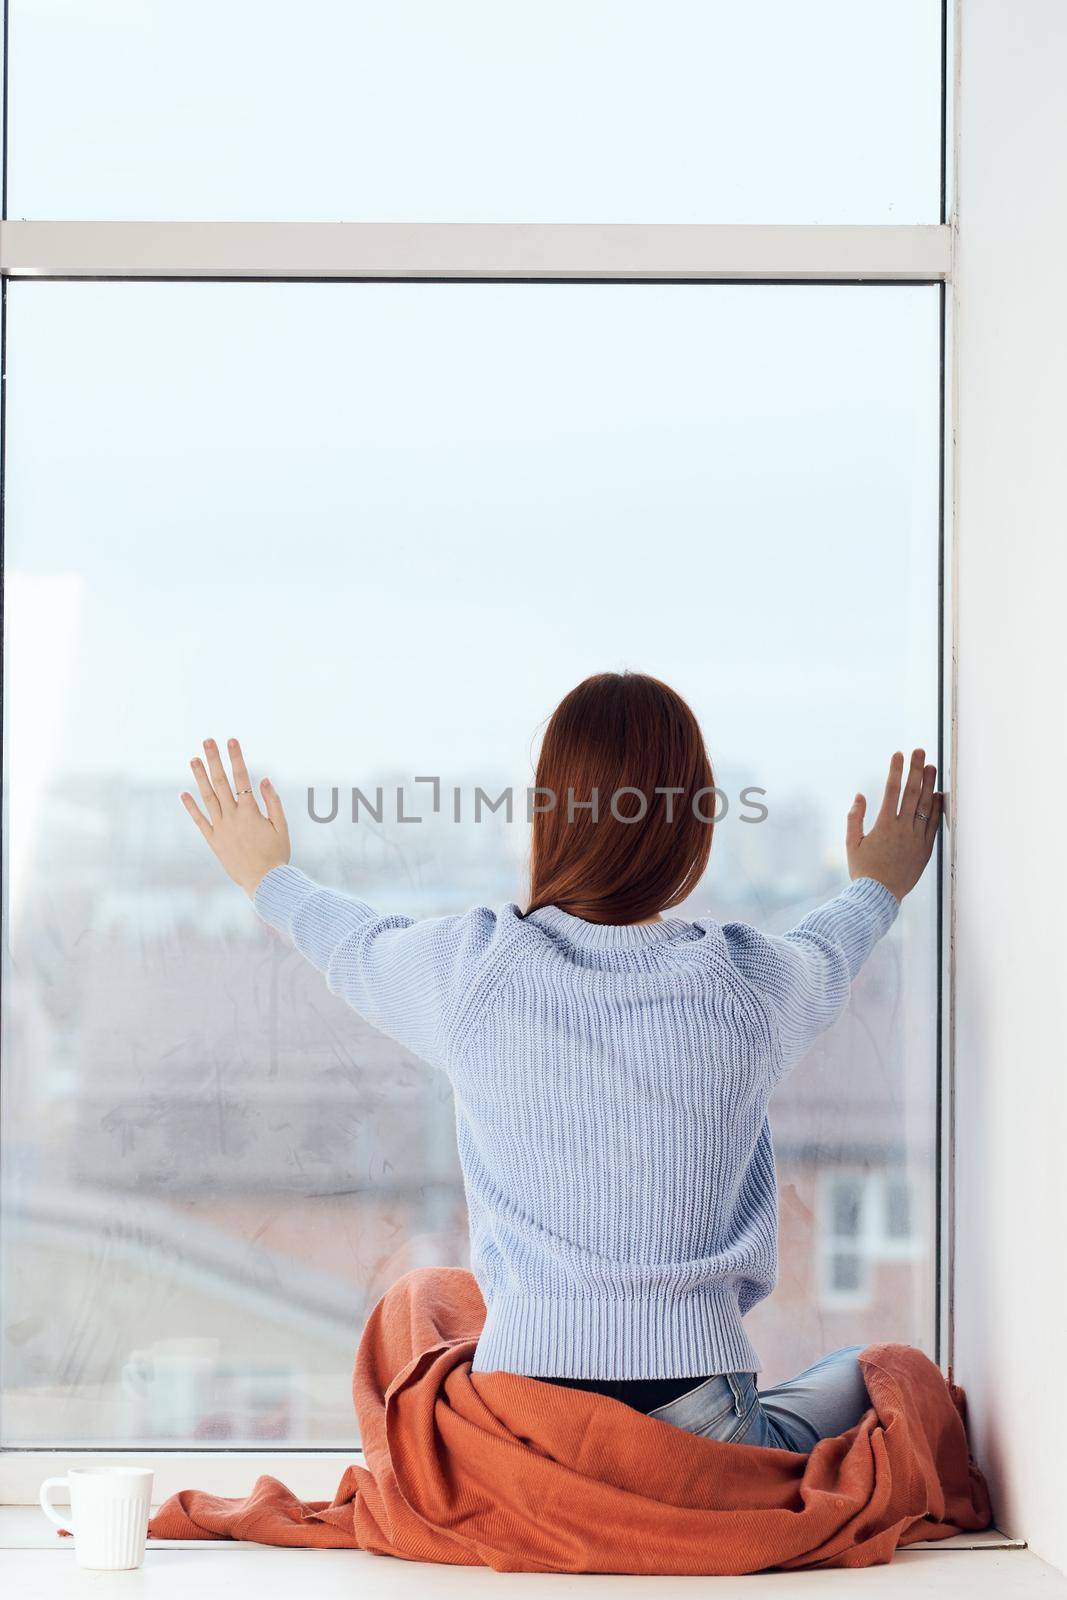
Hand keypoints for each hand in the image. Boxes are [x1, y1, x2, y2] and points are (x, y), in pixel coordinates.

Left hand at [180, 737, 290, 896]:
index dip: (236, 757)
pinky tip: (184, 793)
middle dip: (214, 759)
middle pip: (221, 782)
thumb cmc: (277, 855)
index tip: (231, 741)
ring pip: (208, 797)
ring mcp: (221, 828)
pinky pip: (200, 821)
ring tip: (193, 759)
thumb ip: (273, 802)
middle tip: (207, 741)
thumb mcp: (282, 827)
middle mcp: (232, 816)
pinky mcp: (213, 841)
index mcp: (251, 811)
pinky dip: (191, 807)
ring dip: (200, 777)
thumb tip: (265, 779)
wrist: (265, 883)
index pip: (242, 777)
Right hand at [846, 749, 943, 901]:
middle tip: (920, 751)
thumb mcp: (851, 843)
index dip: (896, 770)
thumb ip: (854, 817)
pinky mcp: (925, 849)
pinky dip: (936, 808)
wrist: (879, 896)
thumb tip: (860, 795)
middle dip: (916, 769)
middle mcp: (903, 829)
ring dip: (929, 784)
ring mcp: (917, 839)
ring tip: (931, 766)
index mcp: (884, 825)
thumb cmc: (863, 870)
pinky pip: (934, 824)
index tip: (898, 754)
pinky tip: (938, 794)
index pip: (892, 790)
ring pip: (925, 805)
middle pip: (912, 792)